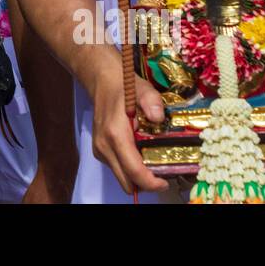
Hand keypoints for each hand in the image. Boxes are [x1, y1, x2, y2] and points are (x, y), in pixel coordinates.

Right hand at [89, 69, 167, 193]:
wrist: (101, 81)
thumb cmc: (124, 86)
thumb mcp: (143, 89)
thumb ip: (152, 102)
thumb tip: (158, 118)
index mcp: (115, 135)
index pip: (133, 171)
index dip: (151, 183)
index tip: (165, 182)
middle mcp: (104, 146)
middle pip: (126, 182)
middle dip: (145, 184)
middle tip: (162, 175)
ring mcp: (100, 150)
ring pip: (122, 178)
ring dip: (138, 178)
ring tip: (154, 164)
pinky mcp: (99, 150)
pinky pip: (117, 170)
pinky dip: (130, 170)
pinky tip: (140, 155)